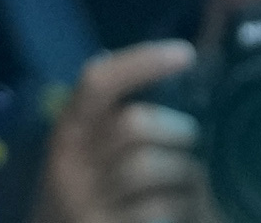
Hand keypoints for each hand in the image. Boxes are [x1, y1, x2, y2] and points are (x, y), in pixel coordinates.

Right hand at [26, 41, 211, 222]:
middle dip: (176, 130)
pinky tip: (185, 210)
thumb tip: (166, 73)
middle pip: (132, 124)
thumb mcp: (86, 156)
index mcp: (67, 132)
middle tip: (191, 141)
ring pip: (151, 168)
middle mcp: (72, 162)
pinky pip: (160, 210)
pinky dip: (183, 208)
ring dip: (186, 173)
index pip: (98, 82)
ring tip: (192, 181)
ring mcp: (88, 200)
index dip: (141, 62)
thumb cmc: (86, 197)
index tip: (186, 53)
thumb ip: (113, 123)